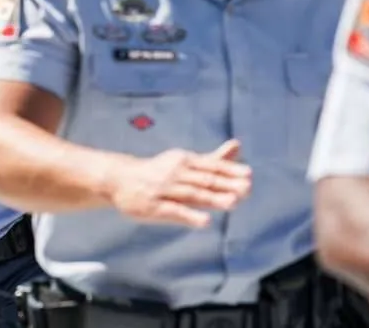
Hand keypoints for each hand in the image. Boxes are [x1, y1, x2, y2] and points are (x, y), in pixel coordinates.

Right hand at [109, 139, 251, 227]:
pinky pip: (173, 211)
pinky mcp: (153, 207)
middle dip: (226, 184)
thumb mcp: (185, 161)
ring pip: (191, 194)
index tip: (248, 174)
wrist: (120, 179)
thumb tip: (237, 146)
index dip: (230, 170)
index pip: (210, 165)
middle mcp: (175, 173)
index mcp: (184, 160)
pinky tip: (205, 221)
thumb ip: (213, 158)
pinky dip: (189, 215)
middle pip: (204, 180)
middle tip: (246, 189)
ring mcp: (164, 190)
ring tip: (232, 202)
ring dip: (212, 198)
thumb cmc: (159, 171)